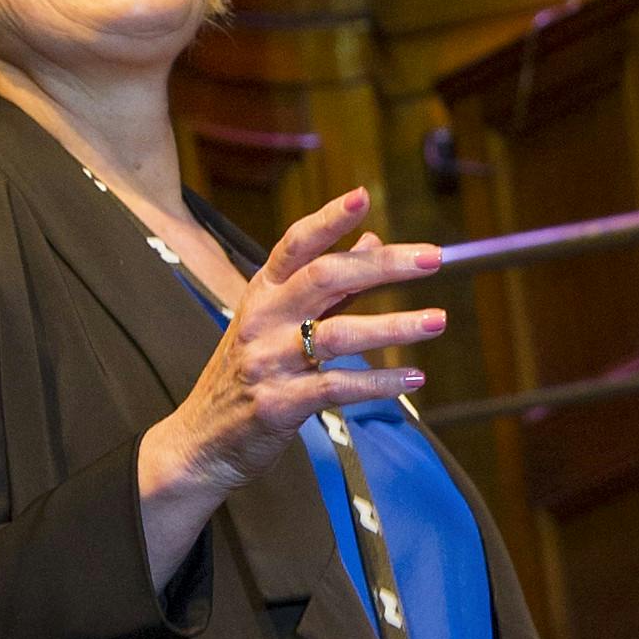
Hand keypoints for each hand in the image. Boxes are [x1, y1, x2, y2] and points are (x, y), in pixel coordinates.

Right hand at [135, 187, 444, 580]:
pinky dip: (380, 381)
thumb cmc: (245, 375)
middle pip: (326, 278)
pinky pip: (338, 386)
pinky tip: (413, 379)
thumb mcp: (275, 322)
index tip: (362, 196)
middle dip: (383, 265)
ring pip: (339, 333)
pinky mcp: (280, 404)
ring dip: (394, 326)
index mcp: (261, 293)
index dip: (328, 219)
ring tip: (437, 320)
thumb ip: (327, 286)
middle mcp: (263, 319)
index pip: (295, 245)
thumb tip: (371, 241)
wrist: (200, 442)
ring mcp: (268, 361)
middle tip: (432, 257)